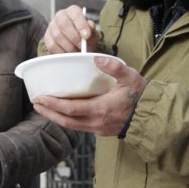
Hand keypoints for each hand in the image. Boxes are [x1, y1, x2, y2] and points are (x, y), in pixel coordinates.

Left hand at [31, 55, 145, 136]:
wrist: (152, 116)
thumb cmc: (141, 96)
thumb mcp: (130, 77)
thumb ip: (113, 66)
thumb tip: (96, 57)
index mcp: (100, 109)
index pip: (70, 109)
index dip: (53, 104)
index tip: (41, 97)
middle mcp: (96, 122)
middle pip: (65, 120)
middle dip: (48, 112)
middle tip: (36, 103)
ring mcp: (98, 128)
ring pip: (71, 125)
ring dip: (56, 117)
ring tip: (44, 108)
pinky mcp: (100, 130)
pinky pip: (78, 126)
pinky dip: (67, 120)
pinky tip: (62, 113)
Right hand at [44, 5, 97, 53]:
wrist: (77, 46)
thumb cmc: (85, 37)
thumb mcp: (92, 34)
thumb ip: (92, 30)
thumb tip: (90, 25)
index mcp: (73, 11)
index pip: (76, 14)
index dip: (81, 25)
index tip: (87, 36)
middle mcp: (60, 16)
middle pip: (64, 24)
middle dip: (74, 37)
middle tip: (82, 47)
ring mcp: (52, 26)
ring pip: (57, 36)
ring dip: (69, 47)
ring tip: (77, 52)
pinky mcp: (47, 38)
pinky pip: (52, 46)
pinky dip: (62, 52)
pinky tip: (68, 54)